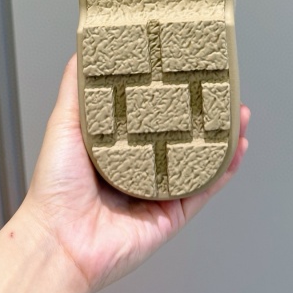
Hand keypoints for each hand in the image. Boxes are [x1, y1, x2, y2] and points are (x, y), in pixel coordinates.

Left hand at [22, 54, 250, 292]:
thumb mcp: (64, 124)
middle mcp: (140, 168)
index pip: (151, 114)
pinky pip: (204, 189)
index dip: (172, 93)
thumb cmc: (54, 187)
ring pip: (200, 159)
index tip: (187, 70)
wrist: (59, 242)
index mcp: (117, 147)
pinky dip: (224, 170)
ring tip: (238, 113)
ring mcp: (158, 192)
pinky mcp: (172, 214)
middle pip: (181, 134)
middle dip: (204, 113)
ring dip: (222, 138)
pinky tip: (237, 149)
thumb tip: (82, 50)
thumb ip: (76, 89)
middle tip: (222, 89)